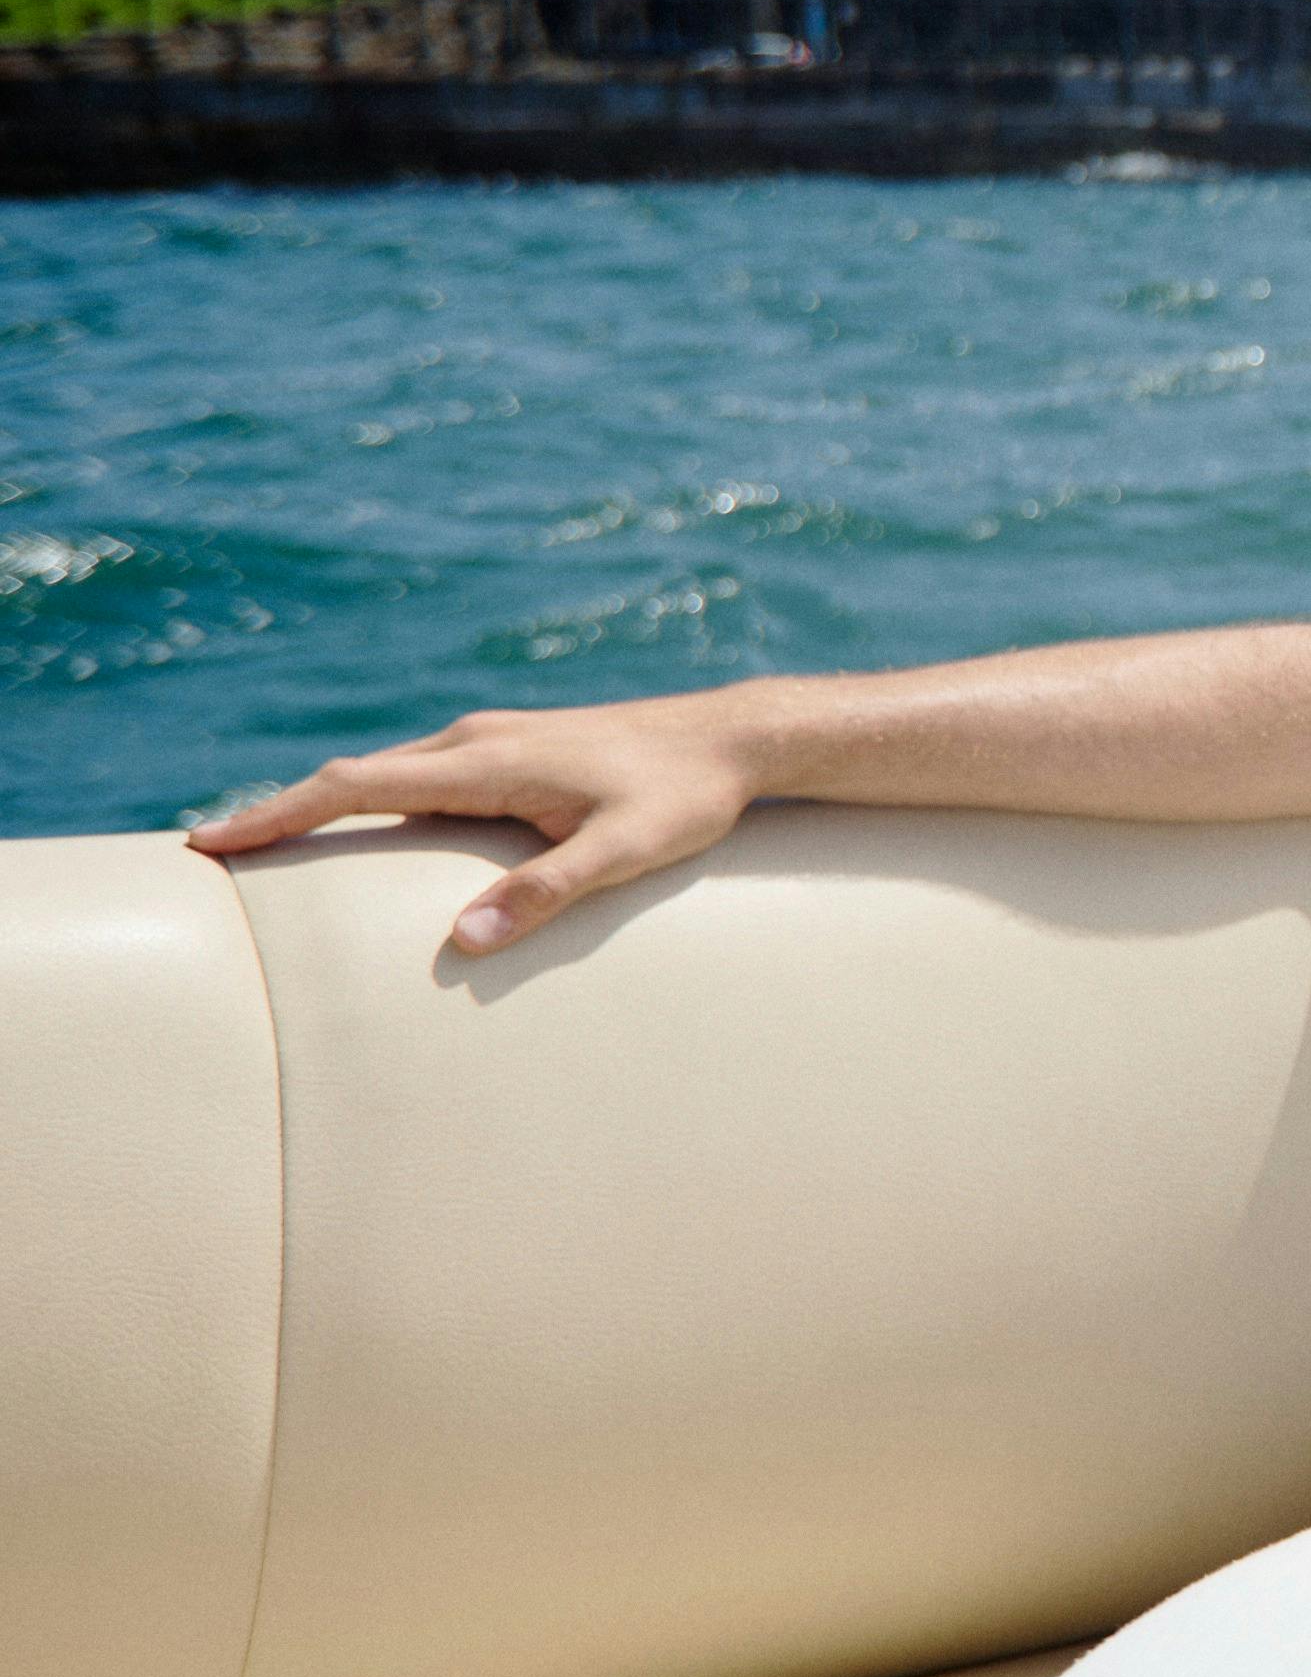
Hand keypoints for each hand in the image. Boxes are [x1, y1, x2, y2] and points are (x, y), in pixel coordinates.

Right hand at [186, 697, 762, 952]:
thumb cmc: (684, 798)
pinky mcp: (514, 746)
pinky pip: (420, 772)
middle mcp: (475, 739)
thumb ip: (547, 891)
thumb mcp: (624, 852)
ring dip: (323, 803)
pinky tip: (363, 827)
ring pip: (385, 770)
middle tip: (209, 855)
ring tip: (263, 846)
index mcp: (485, 761)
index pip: (354, 785)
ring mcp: (493, 738)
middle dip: (279, 812)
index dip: (278, 813)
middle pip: (352, 775)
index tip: (212, 843)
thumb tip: (465, 938)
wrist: (734, 738)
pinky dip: (372, 798)